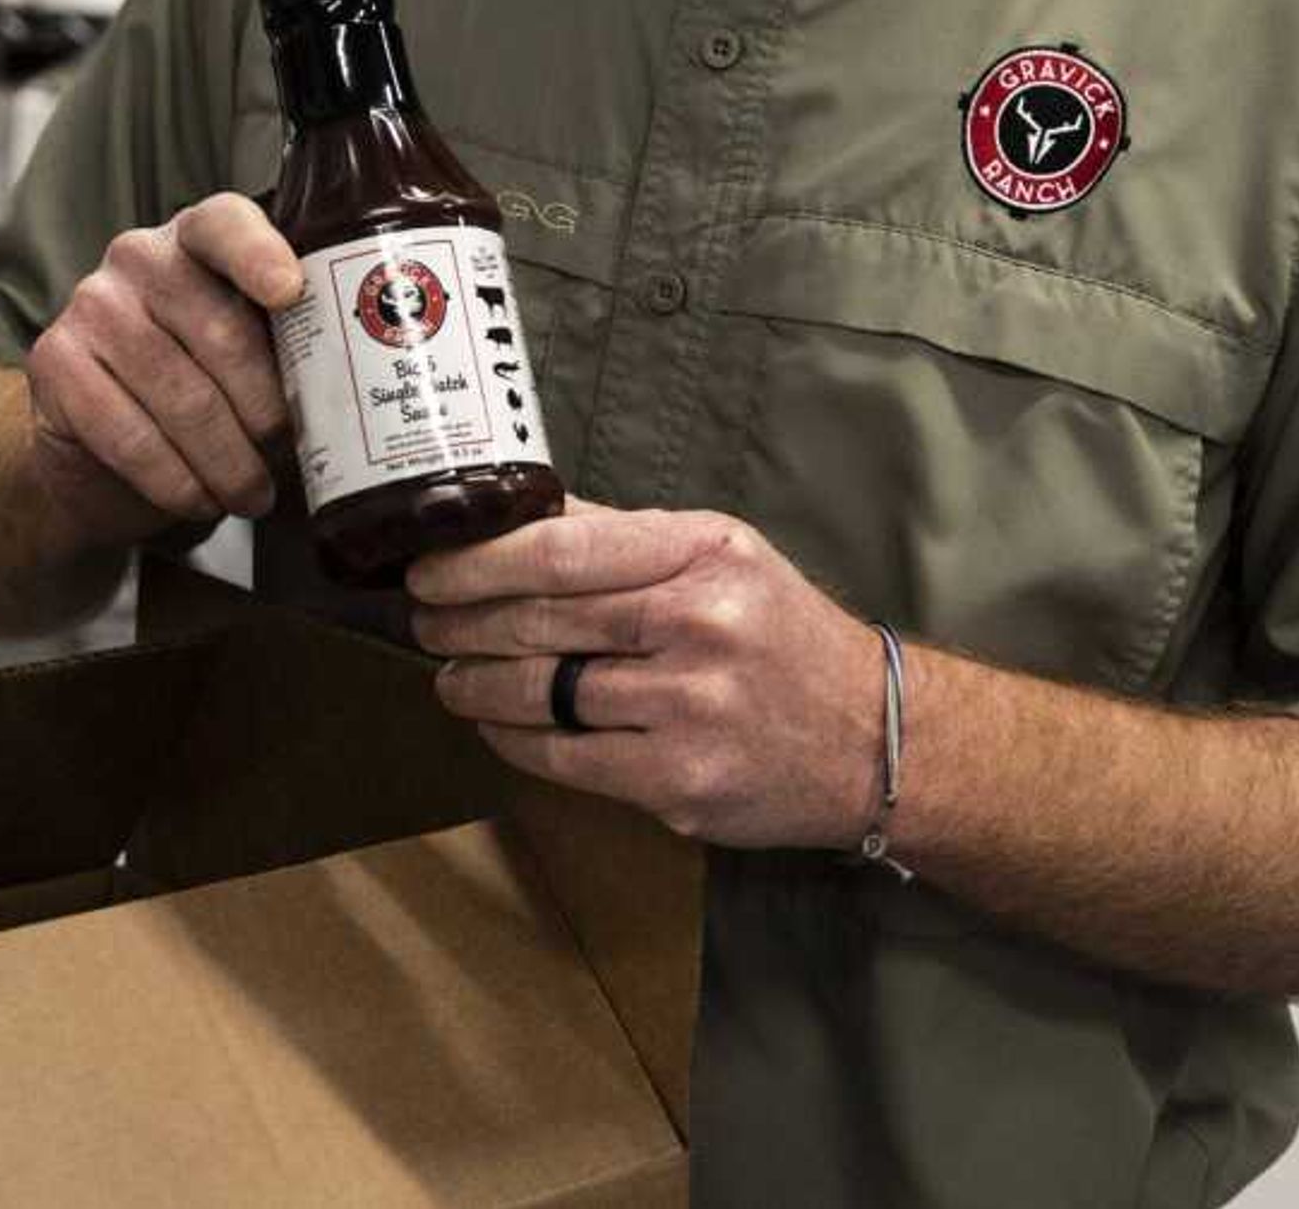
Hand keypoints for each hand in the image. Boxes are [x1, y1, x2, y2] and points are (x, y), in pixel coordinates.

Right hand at [21, 192, 302, 541]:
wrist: (93, 435)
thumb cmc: (195, 385)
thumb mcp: (243, 353)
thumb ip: (283, 346)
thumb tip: (352, 394)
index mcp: (197, 238)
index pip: (226, 224)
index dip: (260, 255)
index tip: (289, 292)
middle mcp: (140, 256)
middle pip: (220, 334)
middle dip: (265, 412)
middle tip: (285, 457)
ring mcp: (91, 305)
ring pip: (181, 396)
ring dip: (227, 462)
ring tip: (251, 496)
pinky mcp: (54, 362)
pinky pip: (128, 434)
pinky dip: (174, 480)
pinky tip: (197, 501)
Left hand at [408, 502, 884, 849]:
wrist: (874, 739)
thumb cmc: (783, 636)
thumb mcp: (724, 555)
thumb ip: (624, 536)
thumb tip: (520, 514)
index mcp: (705, 555)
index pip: (562, 548)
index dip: (478, 561)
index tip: (429, 568)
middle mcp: (698, 627)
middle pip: (539, 621)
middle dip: (460, 621)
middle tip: (424, 620)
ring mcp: (688, 711)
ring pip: (541, 693)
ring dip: (474, 684)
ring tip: (448, 674)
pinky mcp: (678, 784)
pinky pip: (563, 758)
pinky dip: (513, 739)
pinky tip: (496, 724)